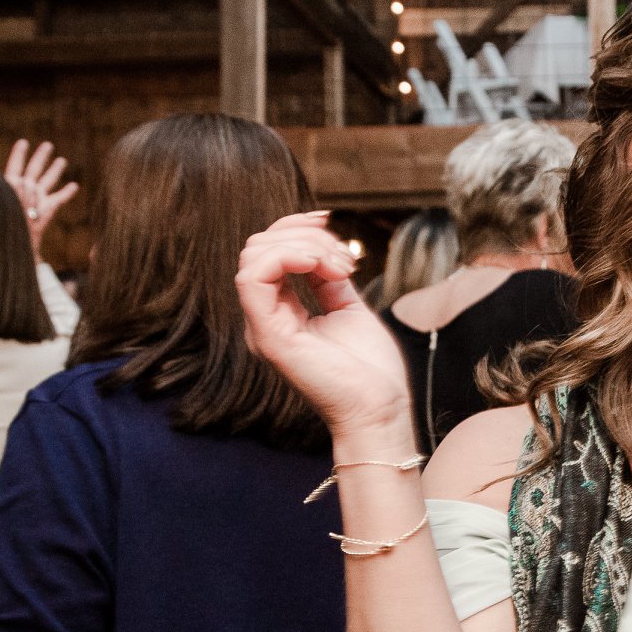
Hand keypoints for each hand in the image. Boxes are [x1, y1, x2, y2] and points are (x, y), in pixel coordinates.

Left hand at [3, 140, 77, 257]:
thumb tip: (18, 181)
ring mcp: (38, 199)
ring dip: (55, 169)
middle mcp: (26, 190)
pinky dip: (67, 192)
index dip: (19, 154)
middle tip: (47, 145)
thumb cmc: (5, 221)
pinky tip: (74, 186)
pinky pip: (60, 198)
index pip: (15, 165)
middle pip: (35, 168)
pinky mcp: (49, 210)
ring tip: (61, 160)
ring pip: (49, 180)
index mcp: (12, 185)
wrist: (15, 243)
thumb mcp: (4, 201)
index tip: (23, 142)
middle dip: (41, 157)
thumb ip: (12, 191)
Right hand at [236, 211, 410, 435]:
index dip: (296, 226)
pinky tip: (320, 264)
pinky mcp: (267, 336)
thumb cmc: (369, 369)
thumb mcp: (349, 309)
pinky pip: (252, 279)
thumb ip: (329, 280)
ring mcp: (262, 327)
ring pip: (254, 256)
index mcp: (282, 312)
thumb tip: (322, 249)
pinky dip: (286, 257)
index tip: (331, 221)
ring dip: (303, 244)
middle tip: (345, 259)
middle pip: (259, 247)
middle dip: (305, 235)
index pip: (268, 251)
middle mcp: (266, 317)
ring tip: (341, 267)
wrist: (379, 410)